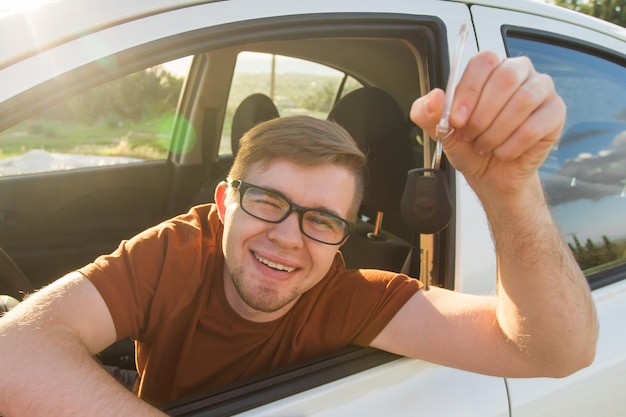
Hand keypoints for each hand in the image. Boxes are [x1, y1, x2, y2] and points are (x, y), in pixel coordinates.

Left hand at [410, 51, 565, 196]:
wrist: (492, 174)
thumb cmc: (470, 145)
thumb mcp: (441, 131)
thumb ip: (428, 113)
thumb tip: (434, 98)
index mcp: (490, 69)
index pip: (483, 63)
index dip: (468, 91)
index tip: (457, 120)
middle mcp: (519, 71)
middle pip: (506, 77)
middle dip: (483, 114)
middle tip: (471, 135)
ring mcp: (541, 89)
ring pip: (522, 101)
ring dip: (496, 131)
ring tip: (486, 145)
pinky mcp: (555, 112)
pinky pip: (534, 126)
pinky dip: (512, 145)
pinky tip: (503, 152)